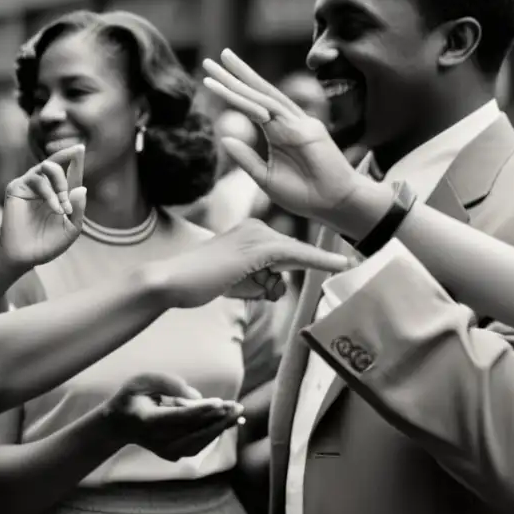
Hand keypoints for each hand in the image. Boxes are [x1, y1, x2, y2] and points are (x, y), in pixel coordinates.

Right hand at [0, 145, 86, 266]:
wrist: (25, 255)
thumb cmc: (47, 244)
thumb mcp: (71, 229)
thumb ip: (79, 210)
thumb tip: (82, 188)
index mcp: (60, 193)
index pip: (70, 171)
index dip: (75, 159)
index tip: (81, 147)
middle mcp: (45, 185)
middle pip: (58, 164)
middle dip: (67, 179)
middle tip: (68, 204)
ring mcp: (30, 185)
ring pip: (47, 167)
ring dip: (60, 185)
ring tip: (62, 208)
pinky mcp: (17, 188)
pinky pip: (36, 180)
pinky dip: (49, 193)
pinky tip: (55, 208)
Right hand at [103, 373, 243, 462]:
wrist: (120, 424)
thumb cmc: (132, 397)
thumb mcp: (142, 381)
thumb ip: (168, 383)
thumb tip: (197, 397)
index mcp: (147, 421)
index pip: (178, 418)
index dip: (200, 411)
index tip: (221, 403)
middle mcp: (157, 441)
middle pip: (193, 432)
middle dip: (218, 419)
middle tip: (237, 407)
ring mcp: (165, 451)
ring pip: (199, 442)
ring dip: (220, 428)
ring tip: (237, 413)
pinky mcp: (173, 455)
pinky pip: (198, 444)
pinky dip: (213, 433)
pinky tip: (226, 422)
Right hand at [156, 219, 354, 307]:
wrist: (173, 280)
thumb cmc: (201, 283)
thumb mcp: (238, 280)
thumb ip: (261, 280)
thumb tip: (278, 285)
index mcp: (250, 231)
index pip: (285, 250)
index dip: (307, 261)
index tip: (340, 263)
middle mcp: (256, 227)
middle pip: (290, 257)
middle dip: (271, 280)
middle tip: (235, 281)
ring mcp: (257, 235)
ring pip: (289, 262)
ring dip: (264, 284)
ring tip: (229, 282)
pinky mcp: (259, 247)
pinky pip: (296, 255)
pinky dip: (319, 260)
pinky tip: (340, 263)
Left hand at [202, 49, 367, 226]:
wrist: (334, 206)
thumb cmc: (304, 195)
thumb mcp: (266, 177)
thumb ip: (247, 158)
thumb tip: (225, 138)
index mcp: (280, 132)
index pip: (253, 105)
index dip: (233, 91)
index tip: (210, 80)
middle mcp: (289, 122)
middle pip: (258, 92)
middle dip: (235, 75)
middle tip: (210, 60)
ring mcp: (299, 123)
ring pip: (265, 96)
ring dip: (242, 79)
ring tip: (221, 61)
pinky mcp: (307, 130)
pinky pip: (275, 112)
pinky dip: (253, 101)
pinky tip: (234, 91)